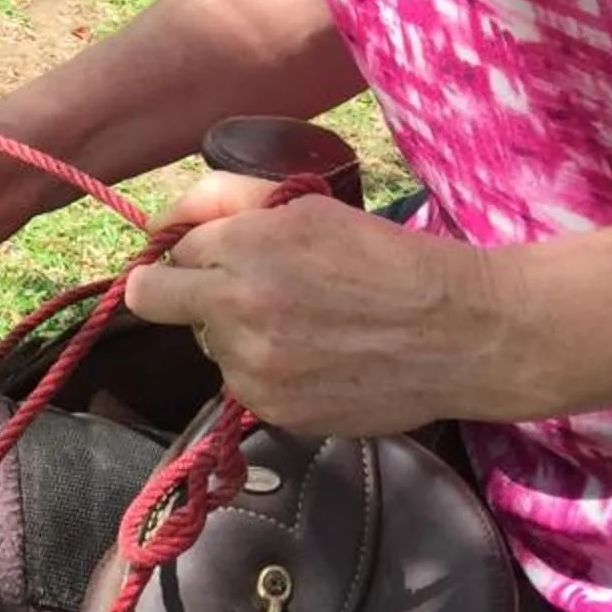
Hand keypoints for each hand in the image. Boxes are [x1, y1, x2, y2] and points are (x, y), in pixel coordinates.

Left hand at [120, 173, 518, 434]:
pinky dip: (266, 372)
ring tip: (299, 324)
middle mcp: (235, 308)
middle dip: (176, 290)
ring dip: (234, 332)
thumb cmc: (384, 257)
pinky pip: (242, 383)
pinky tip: (314, 358)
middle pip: (154, 299)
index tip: (211, 255)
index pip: (166, 251)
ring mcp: (253, 367)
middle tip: (224, 290)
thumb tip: (163, 219)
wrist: (456, 332)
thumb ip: (224, 199)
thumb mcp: (305, 204)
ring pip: (207, 343)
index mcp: (241, 247)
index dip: (191, 250)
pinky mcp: (274, 411)